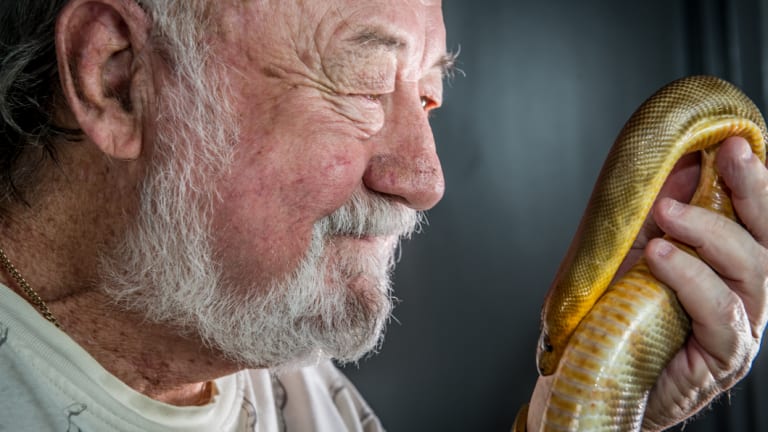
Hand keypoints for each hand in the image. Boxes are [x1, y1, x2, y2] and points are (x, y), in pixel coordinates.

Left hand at [638, 136, 767, 429]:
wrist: (600, 382)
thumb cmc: (621, 319)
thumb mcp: (639, 255)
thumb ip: (662, 218)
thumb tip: (678, 165)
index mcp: (732, 268)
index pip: (757, 219)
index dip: (753, 178)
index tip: (733, 140)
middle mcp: (747, 295)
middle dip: (753, 189)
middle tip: (728, 154)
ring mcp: (740, 328)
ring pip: (754, 271)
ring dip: (711, 232)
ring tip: (667, 213)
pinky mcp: (723, 359)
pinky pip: (720, 314)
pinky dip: (692, 279)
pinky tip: (660, 257)